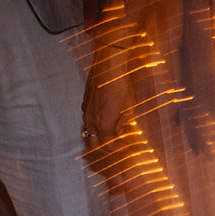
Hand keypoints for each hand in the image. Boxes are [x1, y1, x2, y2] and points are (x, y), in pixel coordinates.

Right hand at [82, 29, 137, 148]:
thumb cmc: (121, 85)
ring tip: (115, 133)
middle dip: (106, 147)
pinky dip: (97, 124)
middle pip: (94, 143)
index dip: (118, 150)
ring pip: (90, 132)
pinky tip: (108, 119)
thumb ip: (124, 123)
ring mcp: (86, 110)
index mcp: (103, 123)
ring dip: (101, 136)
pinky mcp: (85, 102)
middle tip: (119, 145)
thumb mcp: (129, 107)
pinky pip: (89, 119)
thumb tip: (121, 131)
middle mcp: (91, 119)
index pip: (108, 146)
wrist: (108, 65)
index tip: (126, 148)